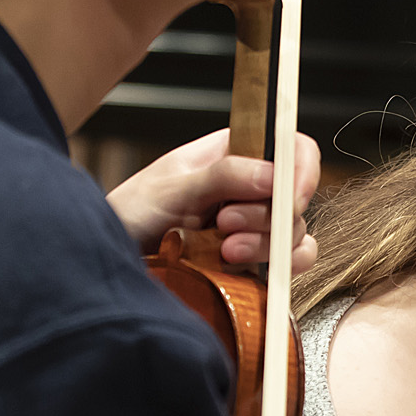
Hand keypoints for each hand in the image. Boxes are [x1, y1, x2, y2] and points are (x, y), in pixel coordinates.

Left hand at [103, 128, 320, 269]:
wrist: (116, 258)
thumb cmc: (132, 213)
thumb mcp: (172, 188)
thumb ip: (223, 176)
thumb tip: (272, 175)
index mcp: (234, 152)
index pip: (291, 148)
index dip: (299, 170)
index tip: (289, 197)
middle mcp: (251, 186)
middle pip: (294, 196)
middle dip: (265, 217)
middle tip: (225, 224)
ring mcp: (255, 224)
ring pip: (294, 232)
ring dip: (263, 244)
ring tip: (221, 251)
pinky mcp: (255, 258)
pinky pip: (291, 261)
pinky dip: (278, 267)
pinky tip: (238, 267)